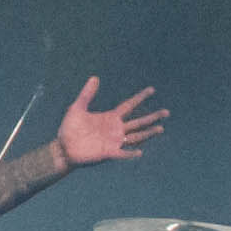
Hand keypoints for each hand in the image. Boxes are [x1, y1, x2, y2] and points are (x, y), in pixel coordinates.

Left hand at [50, 76, 168, 168]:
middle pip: (139, 122)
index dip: (140, 97)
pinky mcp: (108, 153)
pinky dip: (130, 153)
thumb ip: (87, 94)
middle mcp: (115, 129)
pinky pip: (122, 153)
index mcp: (110, 117)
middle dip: (153, 117)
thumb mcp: (77, 108)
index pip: (129, 106)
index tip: (152, 90)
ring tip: (161, 128)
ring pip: (136, 137)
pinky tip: (140, 152)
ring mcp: (113, 141)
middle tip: (167, 112)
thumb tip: (95, 77)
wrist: (63, 148)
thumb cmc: (69, 129)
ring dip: (148, 133)